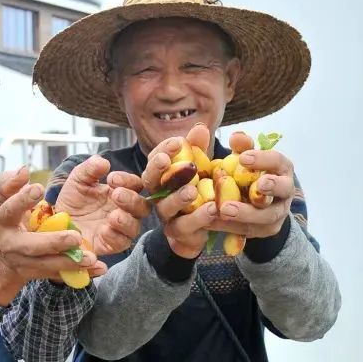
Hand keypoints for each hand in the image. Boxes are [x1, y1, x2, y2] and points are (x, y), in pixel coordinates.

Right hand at [0, 172, 102, 304]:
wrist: (4, 261)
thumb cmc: (9, 221)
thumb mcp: (4, 200)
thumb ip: (11, 183)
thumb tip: (24, 170)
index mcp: (2, 223)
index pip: (9, 210)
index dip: (22, 200)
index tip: (39, 188)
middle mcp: (13, 245)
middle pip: (31, 246)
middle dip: (53, 242)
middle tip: (75, 236)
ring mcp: (27, 263)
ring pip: (49, 265)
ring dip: (71, 262)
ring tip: (92, 257)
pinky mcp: (41, 274)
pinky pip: (62, 275)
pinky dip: (81, 274)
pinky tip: (98, 269)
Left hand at [54, 155, 148, 255]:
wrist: (57, 223)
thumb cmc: (72, 200)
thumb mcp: (77, 180)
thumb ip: (89, 169)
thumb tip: (103, 162)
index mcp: (120, 192)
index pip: (136, 185)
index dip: (128, 181)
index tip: (112, 179)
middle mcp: (124, 211)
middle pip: (142, 206)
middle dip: (131, 200)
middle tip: (116, 195)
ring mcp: (119, 229)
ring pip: (134, 227)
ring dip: (126, 220)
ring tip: (113, 216)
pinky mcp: (110, 245)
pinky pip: (121, 243)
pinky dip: (115, 237)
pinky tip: (104, 230)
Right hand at [142, 128, 217, 258]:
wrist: (208, 224)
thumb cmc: (202, 188)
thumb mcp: (204, 166)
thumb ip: (200, 149)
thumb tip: (200, 128)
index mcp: (163, 175)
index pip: (157, 158)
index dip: (164, 149)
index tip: (178, 141)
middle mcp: (159, 194)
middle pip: (151, 180)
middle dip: (156, 169)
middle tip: (166, 160)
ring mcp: (167, 215)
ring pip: (165, 206)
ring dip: (177, 197)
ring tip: (192, 190)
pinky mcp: (179, 233)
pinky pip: (185, 226)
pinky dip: (197, 218)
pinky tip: (211, 209)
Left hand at [210, 148, 295, 238]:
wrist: (254, 203)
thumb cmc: (248, 174)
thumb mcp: (246, 159)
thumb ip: (242, 148)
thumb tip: (236, 137)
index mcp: (281, 169)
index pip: (277, 161)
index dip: (263, 159)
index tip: (243, 158)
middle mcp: (284, 192)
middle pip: (283, 189)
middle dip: (271, 187)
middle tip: (257, 185)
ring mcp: (277, 213)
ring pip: (266, 217)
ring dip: (245, 213)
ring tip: (224, 209)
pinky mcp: (264, 231)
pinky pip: (247, 230)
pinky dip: (228, 226)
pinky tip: (209, 222)